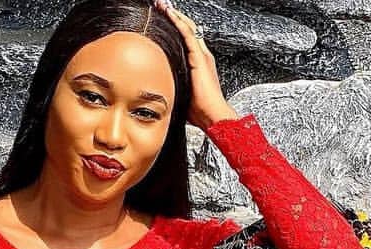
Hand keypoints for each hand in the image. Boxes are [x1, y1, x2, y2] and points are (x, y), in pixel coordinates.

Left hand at [151, 2, 237, 131]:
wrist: (213, 116)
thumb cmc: (199, 111)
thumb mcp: (181, 94)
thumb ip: (172, 86)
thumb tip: (158, 90)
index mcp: (198, 64)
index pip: (185, 39)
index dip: (175, 27)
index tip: (163, 19)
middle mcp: (201, 56)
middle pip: (187, 29)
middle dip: (174, 17)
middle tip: (161, 6)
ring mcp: (201, 55)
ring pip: (187, 28)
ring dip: (175, 15)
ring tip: (163, 5)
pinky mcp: (199, 58)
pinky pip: (188, 34)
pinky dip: (178, 22)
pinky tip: (170, 14)